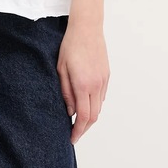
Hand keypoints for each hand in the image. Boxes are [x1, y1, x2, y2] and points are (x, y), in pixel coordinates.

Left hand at [56, 22, 109, 144]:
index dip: (78, 131)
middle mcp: (96, 85)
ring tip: (79, 121)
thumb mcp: (61, 68)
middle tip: (74, 133)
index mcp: (83, 85)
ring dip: (90, 117)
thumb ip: (65, 92)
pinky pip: (102, 97)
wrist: (87, 28)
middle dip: (84, 128)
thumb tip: (69, 111)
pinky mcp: (107, 76)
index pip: (83, 116)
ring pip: (99, 107)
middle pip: (93, 116)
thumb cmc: (71, 46)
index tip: (72, 138)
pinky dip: (95, 105)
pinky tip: (86, 104)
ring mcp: (103, 81)